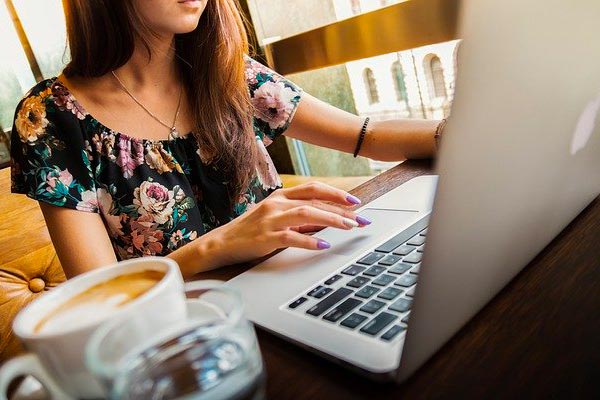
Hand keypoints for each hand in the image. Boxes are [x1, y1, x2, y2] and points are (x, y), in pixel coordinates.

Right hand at [204, 182, 370, 266]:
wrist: (221, 243)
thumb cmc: (250, 231)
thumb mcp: (274, 217)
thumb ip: (297, 216)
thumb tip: (326, 220)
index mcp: (280, 196)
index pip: (313, 188)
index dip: (335, 193)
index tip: (355, 202)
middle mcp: (276, 204)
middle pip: (314, 200)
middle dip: (341, 209)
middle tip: (361, 219)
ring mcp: (270, 220)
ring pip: (306, 214)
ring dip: (331, 220)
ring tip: (349, 227)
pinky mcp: (265, 238)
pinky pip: (292, 237)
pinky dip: (310, 240)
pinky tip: (323, 245)